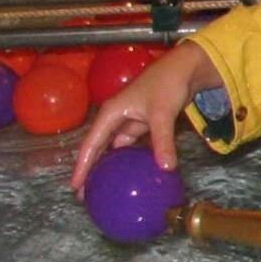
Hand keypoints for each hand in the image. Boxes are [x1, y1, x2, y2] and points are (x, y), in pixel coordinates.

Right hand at [70, 40, 217, 191]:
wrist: (185, 68)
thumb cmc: (167, 84)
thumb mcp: (162, 114)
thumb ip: (162, 141)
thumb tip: (166, 168)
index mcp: (111, 113)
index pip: (91, 145)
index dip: (82, 167)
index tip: (75, 187)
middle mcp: (116, 117)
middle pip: (99, 148)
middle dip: (91, 169)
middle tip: (86, 193)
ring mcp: (130, 120)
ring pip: (116, 147)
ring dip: (111, 164)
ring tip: (107, 186)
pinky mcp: (145, 122)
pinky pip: (134, 144)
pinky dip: (133, 157)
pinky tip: (135, 171)